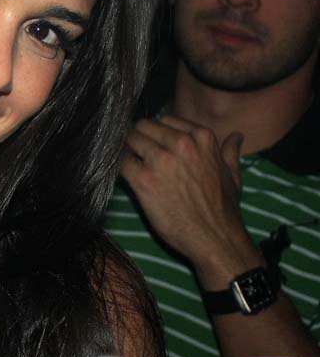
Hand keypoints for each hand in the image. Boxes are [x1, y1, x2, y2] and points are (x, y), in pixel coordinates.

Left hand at [120, 115, 261, 286]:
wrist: (215, 237)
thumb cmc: (224, 208)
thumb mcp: (233, 175)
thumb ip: (229, 152)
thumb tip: (237, 135)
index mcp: (201, 137)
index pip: (165, 119)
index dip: (156, 131)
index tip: (154, 142)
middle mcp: (180, 143)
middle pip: (144, 126)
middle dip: (139, 137)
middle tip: (137, 152)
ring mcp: (160, 160)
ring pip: (130, 140)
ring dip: (127, 150)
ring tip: (130, 163)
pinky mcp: (143, 179)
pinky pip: (121, 162)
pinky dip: (119, 166)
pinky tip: (124, 174)